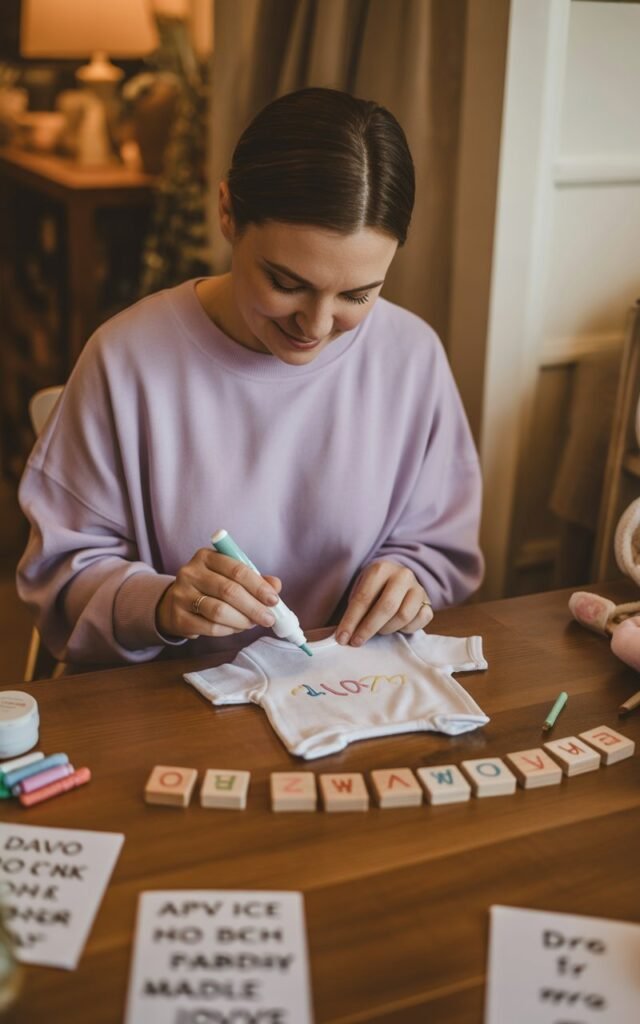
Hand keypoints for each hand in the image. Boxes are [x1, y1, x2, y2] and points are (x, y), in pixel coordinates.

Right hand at [156, 548, 281, 639]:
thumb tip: (276, 586)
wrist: (175, 603)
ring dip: (242, 621)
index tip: (274, 600)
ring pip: (219, 611)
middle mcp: (190, 573)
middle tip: (269, 618)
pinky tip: (236, 628)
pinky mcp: (178, 617)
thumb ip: (254, 579)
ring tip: (253, 623)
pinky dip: (229, 630)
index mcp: (206, 556)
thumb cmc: (210, 587)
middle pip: (228, 591)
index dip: (258, 586)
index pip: (236, 569)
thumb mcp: (229, 576)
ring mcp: (181, 595)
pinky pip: (210, 627)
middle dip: (254, 607)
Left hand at [336, 560, 432, 646]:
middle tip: (356, 641)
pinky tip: (397, 627)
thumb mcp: (361, 591)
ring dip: (387, 629)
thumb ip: (355, 610)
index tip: (342, 638)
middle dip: (368, 628)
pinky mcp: (428, 602)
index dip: (351, 620)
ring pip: (403, 616)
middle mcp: (402, 575)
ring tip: (379, 630)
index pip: (364, 597)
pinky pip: (419, 620)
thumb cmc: (374, 589)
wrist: (396, 580)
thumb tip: (344, 636)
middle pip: (386, 607)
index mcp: (381, 568)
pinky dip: (406, 629)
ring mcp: (418, 588)